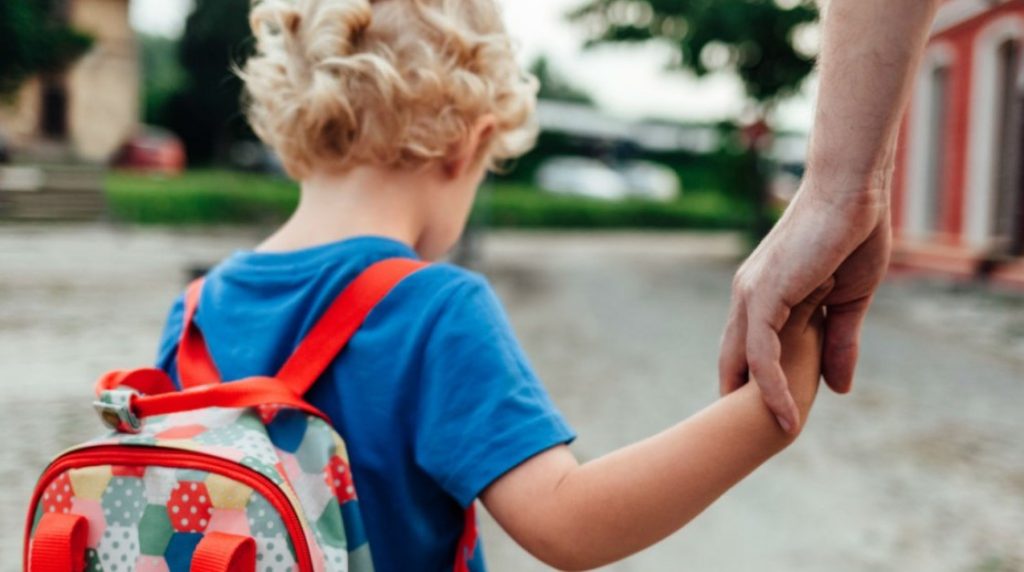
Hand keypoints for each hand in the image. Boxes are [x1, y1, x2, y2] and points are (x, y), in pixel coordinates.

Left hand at [719, 181, 891, 432]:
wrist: (853, 192)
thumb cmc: (851, 236)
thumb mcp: (849, 302)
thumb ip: (839, 343)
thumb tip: (838, 389)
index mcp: (762, 295)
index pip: (748, 350)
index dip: (754, 384)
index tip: (764, 418)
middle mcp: (747, 296)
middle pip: (735, 361)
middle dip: (742, 401)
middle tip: (752, 441)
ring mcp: (752, 296)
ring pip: (745, 363)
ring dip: (758, 404)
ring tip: (776, 438)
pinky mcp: (764, 295)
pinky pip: (761, 354)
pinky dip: (772, 387)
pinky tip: (785, 416)